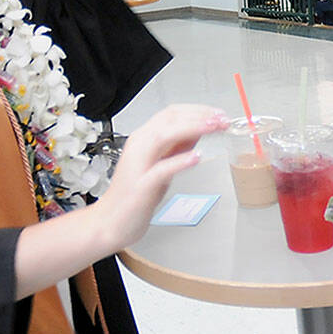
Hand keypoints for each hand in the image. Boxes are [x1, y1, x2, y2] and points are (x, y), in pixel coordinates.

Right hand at [97, 105, 228, 250]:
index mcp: (144, 139)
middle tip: (222, 119)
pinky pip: (161, 169)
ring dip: (192, 128)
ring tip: (213, 127)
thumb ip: (177, 147)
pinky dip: (180, 161)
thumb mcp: (161, 164)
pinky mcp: (142, 185)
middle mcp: (139, 146)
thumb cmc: (135, 195)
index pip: (172, 113)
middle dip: (200, 115)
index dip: (198, 110)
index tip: (218, 114)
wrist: (110, 222)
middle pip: (169, 119)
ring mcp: (139, 164)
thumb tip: (198, 130)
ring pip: (164, 136)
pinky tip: (197, 157)